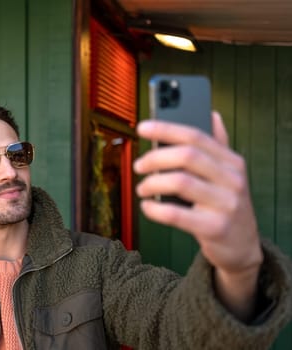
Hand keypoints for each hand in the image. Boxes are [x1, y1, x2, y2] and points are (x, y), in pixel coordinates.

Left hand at [134, 112, 262, 318]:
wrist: (243, 247)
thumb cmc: (225, 205)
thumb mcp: (227, 174)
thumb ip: (218, 145)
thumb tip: (212, 114)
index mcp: (232, 161)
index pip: (196, 136)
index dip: (166, 129)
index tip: (142, 128)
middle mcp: (232, 180)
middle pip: (187, 156)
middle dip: (155, 157)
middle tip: (139, 165)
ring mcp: (226, 204)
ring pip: (180, 182)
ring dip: (152, 183)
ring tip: (142, 188)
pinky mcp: (215, 228)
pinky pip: (176, 215)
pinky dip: (155, 209)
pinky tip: (147, 207)